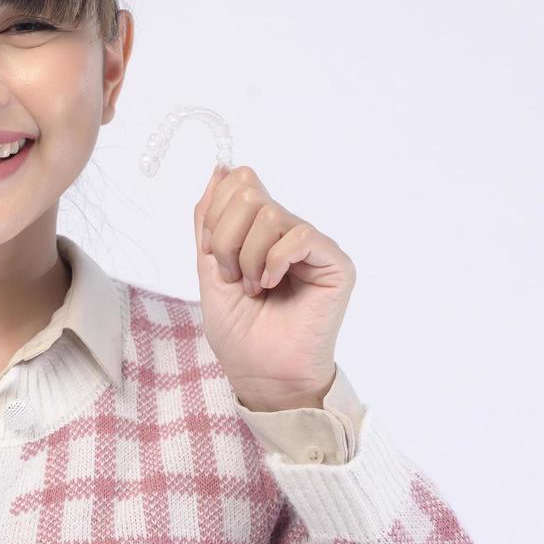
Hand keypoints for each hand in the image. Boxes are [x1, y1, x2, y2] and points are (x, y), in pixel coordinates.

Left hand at [192, 163, 354, 410]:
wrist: (261, 374)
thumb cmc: (239, 330)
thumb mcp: (208, 268)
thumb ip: (209, 220)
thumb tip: (220, 170)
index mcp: (259, 230)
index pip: (237, 182)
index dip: (214, 215)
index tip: (213, 255)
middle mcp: (288, 231)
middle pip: (248, 192)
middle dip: (227, 237)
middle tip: (233, 276)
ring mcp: (312, 245)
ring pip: (269, 214)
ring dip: (248, 257)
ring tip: (254, 288)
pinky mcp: (334, 262)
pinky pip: (299, 235)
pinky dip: (274, 261)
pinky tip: (272, 285)